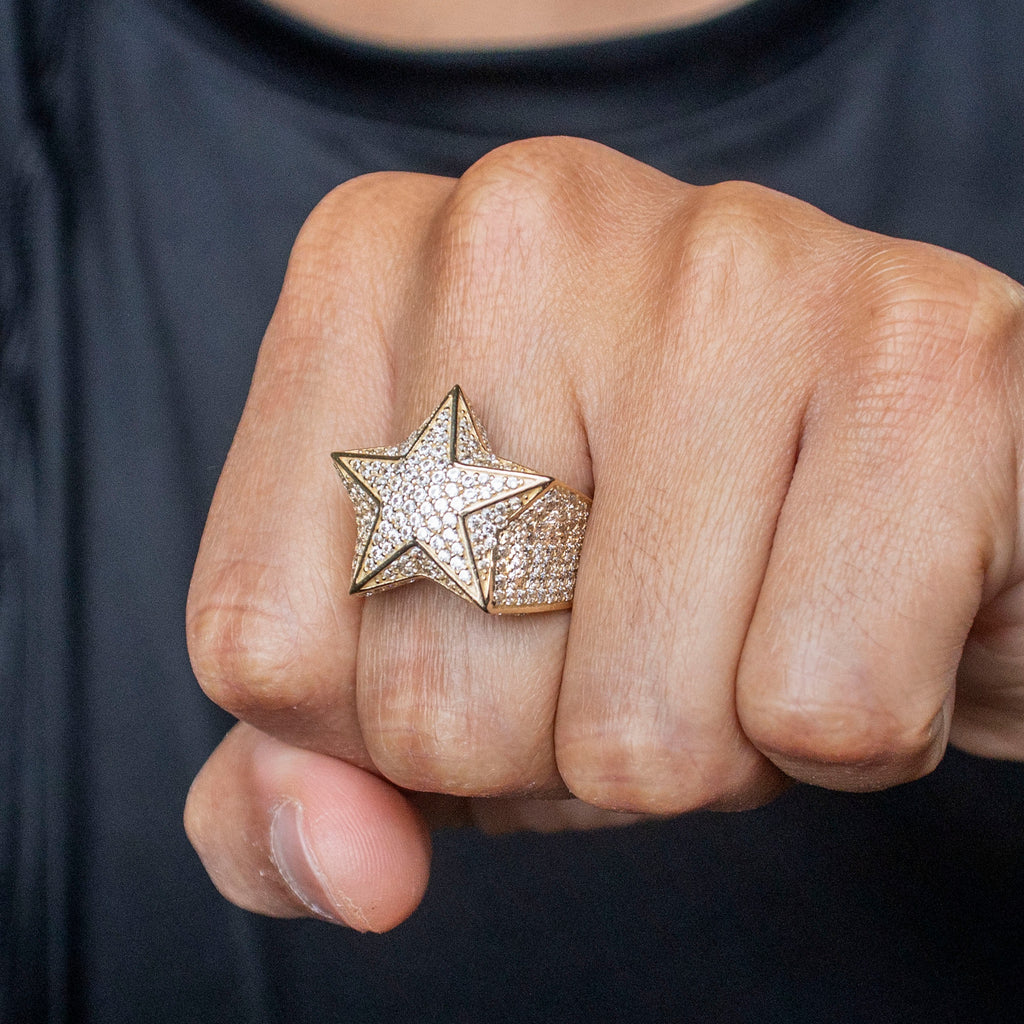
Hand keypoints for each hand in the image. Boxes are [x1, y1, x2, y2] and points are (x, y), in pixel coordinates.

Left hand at [184, 137, 1023, 929]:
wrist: (900, 483)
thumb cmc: (652, 556)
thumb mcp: (433, 653)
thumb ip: (306, 768)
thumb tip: (340, 867)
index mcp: (370, 268)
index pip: (261, 642)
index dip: (386, 720)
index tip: (496, 633)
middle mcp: (522, 225)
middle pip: (431, 703)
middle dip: (551, 739)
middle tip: (651, 619)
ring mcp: (728, 271)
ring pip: (630, 734)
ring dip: (703, 743)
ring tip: (756, 606)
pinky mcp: (921, 362)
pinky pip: (818, 712)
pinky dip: (846, 733)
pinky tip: (862, 597)